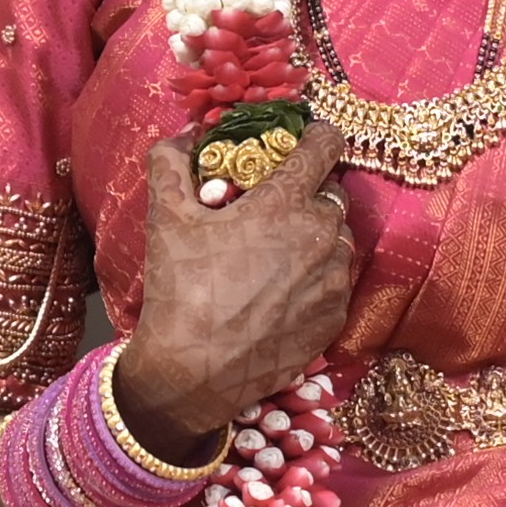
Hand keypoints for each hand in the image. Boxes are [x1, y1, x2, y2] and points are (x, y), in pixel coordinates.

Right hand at [114, 120, 355, 461]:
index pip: (325, 145)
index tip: (306, 137)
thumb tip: (184, 135)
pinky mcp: (336, 316)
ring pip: (338, 238)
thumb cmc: (181, 290)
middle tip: (276, 208)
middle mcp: (321, 234)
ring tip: (279, 254)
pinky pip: (337, 281)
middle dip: (310, 192)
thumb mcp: (166, 219)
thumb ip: (172, 164)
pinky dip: (317, 277)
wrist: (195, 372)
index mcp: (284, 201)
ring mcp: (333, 278)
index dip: (316, 134)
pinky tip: (284, 291)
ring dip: (316, 236)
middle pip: (333, 192)